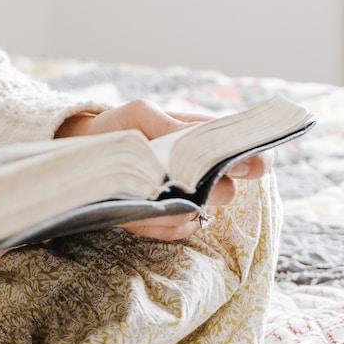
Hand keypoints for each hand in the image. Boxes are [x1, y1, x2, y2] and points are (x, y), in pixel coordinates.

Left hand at [53, 99, 268, 240]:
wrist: (86, 154)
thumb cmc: (119, 127)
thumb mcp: (141, 113)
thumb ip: (170, 123)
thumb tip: (193, 142)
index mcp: (206, 143)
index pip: (250, 155)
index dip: (257, 161)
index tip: (248, 165)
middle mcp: (203, 175)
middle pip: (228, 192)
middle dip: (210, 188)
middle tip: (185, 180)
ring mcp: (186, 201)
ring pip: (200, 216)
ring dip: (176, 207)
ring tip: (147, 190)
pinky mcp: (166, 222)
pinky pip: (177, 231)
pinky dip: (159, 223)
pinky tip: (138, 208)